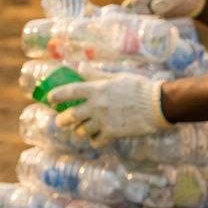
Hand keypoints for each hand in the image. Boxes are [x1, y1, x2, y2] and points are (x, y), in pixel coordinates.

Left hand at [49, 74, 170, 142]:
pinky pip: (96, 140)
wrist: (158, 104)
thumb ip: (95, 75)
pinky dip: (94, 140)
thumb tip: (79, 66)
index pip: (69, 91)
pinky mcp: (113, 133)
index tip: (49, 99)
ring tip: (81, 129)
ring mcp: (103, 121)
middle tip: (61, 120)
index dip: (56, 95)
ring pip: (81, 130)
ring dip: (79, 130)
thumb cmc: (138, 87)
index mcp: (96, 90)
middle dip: (62, 119)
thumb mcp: (116, 77)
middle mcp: (96, 106)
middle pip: (70, 115)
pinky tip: (97, 137)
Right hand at [123, 0, 205, 18]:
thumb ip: (166, 2)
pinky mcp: (141, 6)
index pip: (137, 2)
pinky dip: (140, 22)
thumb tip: (153, 7)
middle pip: (133, 8)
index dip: (143, 13)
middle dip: (142, 17)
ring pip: (132, 13)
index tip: (156, 19)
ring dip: (140, 20)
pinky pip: (134, 16)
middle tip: (157, 22)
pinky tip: (151, 24)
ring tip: (155, 22)